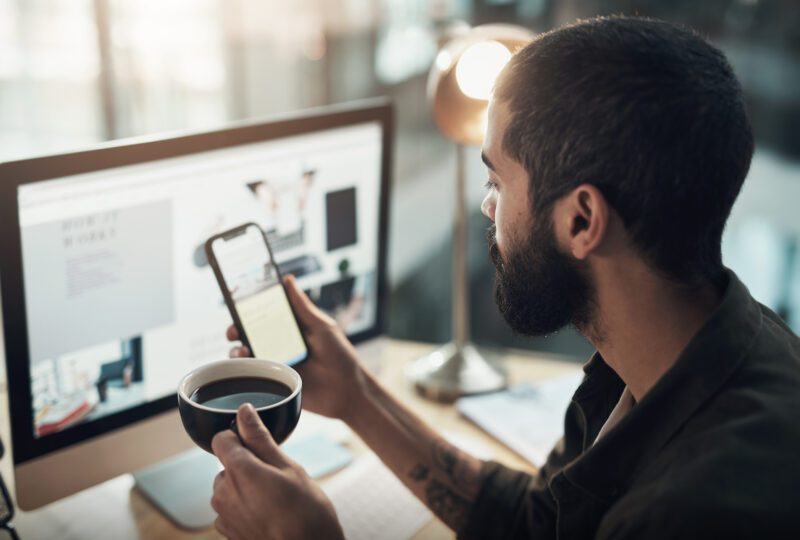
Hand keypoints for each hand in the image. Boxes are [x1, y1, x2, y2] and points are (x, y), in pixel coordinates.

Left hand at [211, 404, 343, 539]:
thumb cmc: (306, 513)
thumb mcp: (288, 467)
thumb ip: (260, 438)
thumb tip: (244, 411)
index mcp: (238, 471)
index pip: (222, 439)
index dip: (240, 437)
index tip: (259, 446)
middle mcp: (223, 493)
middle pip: (228, 465)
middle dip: (248, 466)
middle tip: (278, 478)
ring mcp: (224, 516)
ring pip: (230, 487)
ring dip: (247, 488)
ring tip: (276, 500)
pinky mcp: (228, 533)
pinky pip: (232, 509)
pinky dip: (246, 508)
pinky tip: (268, 515)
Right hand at [226, 275, 369, 422]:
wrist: (348, 392)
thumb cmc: (341, 357)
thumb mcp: (322, 327)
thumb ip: (303, 307)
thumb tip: (288, 280)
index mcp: (291, 329)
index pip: (265, 315)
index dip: (250, 309)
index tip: (238, 303)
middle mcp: (281, 345)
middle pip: (250, 334)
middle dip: (237, 330)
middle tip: (234, 330)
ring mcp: (277, 364)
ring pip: (248, 354)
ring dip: (238, 350)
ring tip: (242, 351)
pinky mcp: (276, 383)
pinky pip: (255, 375)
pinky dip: (246, 370)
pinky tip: (247, 367)